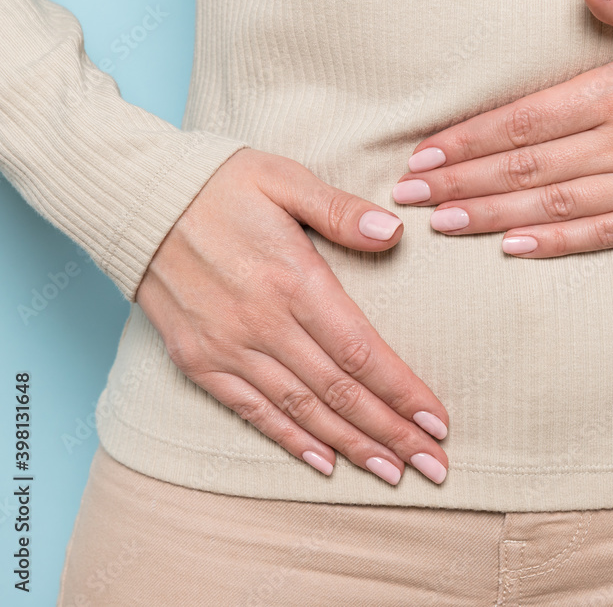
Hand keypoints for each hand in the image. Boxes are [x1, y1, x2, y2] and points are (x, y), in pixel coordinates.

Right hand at [135, 149, 449, 484]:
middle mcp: (263, 324)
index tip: (438, 421)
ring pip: (302, 411)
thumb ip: (340, 211)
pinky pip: (252, 411)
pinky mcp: (199, 361)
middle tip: (433, 465)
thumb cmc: (219, 184)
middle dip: (392, 433)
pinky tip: (324, 464)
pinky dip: (290, 440)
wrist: (134, 200)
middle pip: (340, 393)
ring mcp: (228, 348)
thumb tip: (395, 231)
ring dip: (352, 447)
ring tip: (392, 473)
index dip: (403, 392)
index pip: (362, 352)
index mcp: (294, 281)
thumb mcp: (284, 179)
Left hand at [392, 0, 612, 256]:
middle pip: (525, 167)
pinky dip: (556, 243)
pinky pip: (602, 234)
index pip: (524, 120)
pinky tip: (513, 248)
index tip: (424, 154)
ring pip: (553, 204)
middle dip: (462, 181)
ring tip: (443, 224)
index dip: (467, 140)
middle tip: (410, 196)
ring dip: (492, 216)